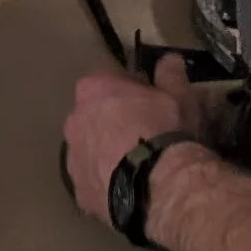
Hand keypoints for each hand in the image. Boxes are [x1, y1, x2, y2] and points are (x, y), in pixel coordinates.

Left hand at [60, 54, 207, 221]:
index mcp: (93, 89)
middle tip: (142, 132)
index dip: (129, 88)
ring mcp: (72, 158)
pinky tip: (129, 187)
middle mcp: (74, 120)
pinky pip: (92, 180)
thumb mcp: (178, 95)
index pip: (107, 79)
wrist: (158, 184)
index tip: (147, 99)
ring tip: (136, 164)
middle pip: (92, 115)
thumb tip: (170, 59)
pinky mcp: (79, 191)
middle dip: (112, 120)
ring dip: (106, 152)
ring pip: (88, 149)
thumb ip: (170, 74)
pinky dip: (106, 181)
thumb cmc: (165, 130)